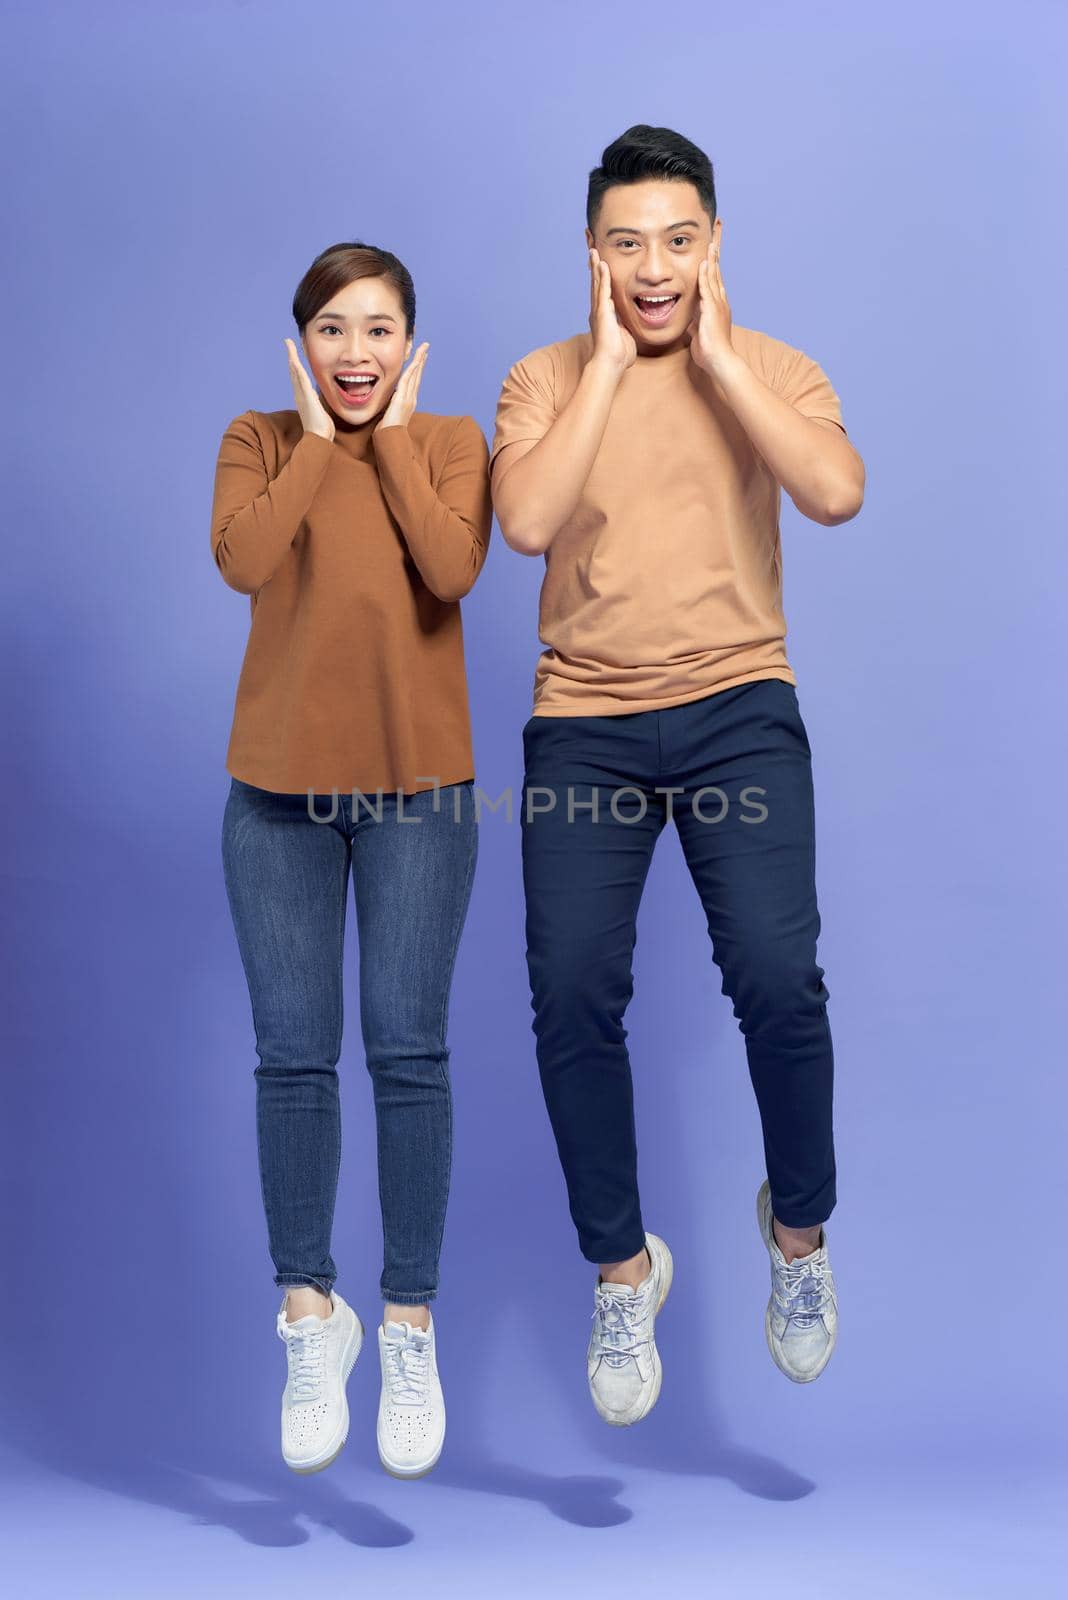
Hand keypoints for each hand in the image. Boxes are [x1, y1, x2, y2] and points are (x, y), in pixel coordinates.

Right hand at [284, 338, 334, 440]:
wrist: (319, 438)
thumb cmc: (321, 429)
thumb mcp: (320, 413)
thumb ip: (318, 406)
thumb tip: (319, 405)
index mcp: (303, 397)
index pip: (298, 377)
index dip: (295, 364)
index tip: (293, 354)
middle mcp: (300, 394)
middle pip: (293, 371)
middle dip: (291, 356)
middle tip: (288, 342)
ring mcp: (302, 395)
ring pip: (295, 372)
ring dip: (292, 357)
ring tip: (289, 344)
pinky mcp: (306, 397)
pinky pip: (300, 379)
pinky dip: (296, 368)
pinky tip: (294, 360)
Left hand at [378, 341, 429, 428]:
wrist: (390, 439)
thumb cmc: (388, 431)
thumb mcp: (389, 415)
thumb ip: (391, 406)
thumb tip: (388, 402)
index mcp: (408, 401)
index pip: (414, 381)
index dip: (417, 369)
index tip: (420, 358)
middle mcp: (411, 398)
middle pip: (417, 375)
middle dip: (422, 360)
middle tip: (426, 347)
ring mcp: (408, 398)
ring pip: (415, 375)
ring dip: (419, 360)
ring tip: (424, 349)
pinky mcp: (402, 398)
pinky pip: (408, 380)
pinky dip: (413, 369)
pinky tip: (416, 361)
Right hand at [588, 247, 635, 375]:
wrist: (610, 364)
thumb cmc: (619, 357)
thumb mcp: (625, 338)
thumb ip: (626, 331)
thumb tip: (630, 333)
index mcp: (604, 317)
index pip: (602, 293)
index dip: (601, 280)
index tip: (600, 267)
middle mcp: (598, 312)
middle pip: (596, 285)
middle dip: (595, 268)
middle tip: (593, 253)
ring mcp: (599, 311)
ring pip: (597, 284)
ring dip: (596, 267)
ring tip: (593, 252)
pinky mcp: (602, 312)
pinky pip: (603, 290)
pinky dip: (602, 277)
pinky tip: (602, 264)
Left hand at [685, 224, 733, 379]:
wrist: (719, 361)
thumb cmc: (709, 351)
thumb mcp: (699, 332)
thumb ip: (696, 323)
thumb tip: (692, 322)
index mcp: (716, 303)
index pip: (714, 276)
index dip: (712, 259)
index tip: (712, 243)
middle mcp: (720, 299)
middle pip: (717, 268)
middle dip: (717, 248)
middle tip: (717, 229)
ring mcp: (718, 304)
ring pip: (714, 274)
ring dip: (712, 256)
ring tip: (712, 238)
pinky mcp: (712, 310)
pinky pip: (708, 288)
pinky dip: (706, 274)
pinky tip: (704, 262)